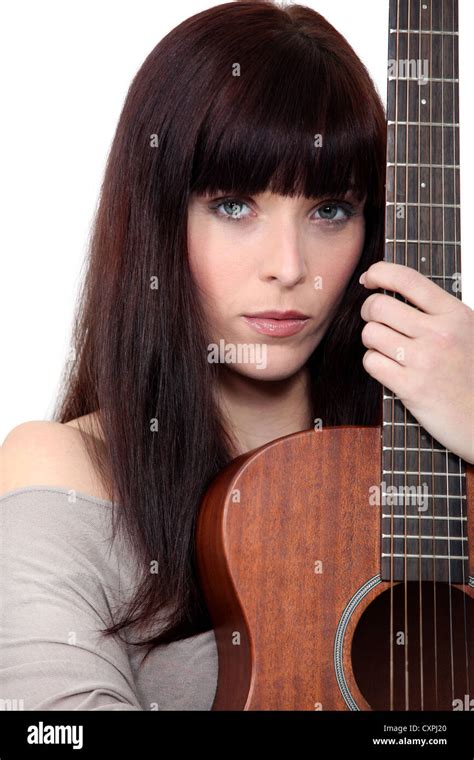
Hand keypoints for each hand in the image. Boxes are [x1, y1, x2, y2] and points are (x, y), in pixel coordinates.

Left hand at [359, 261, 473, 463]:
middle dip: (369, 312)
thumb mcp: (468, 330)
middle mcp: (439, 334)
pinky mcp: (411, 388)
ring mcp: (424, 361)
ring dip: (372, 341)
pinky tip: (388, 368)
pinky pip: (372, 363)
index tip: (369, 278)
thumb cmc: (473, 374)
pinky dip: (373, 364)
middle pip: (379, 306)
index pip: (407, 279)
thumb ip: (438, 311)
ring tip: (386, 348)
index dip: (380, 272)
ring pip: (370, 334)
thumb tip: (395, 288)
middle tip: (375, 321)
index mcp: (455, 314)